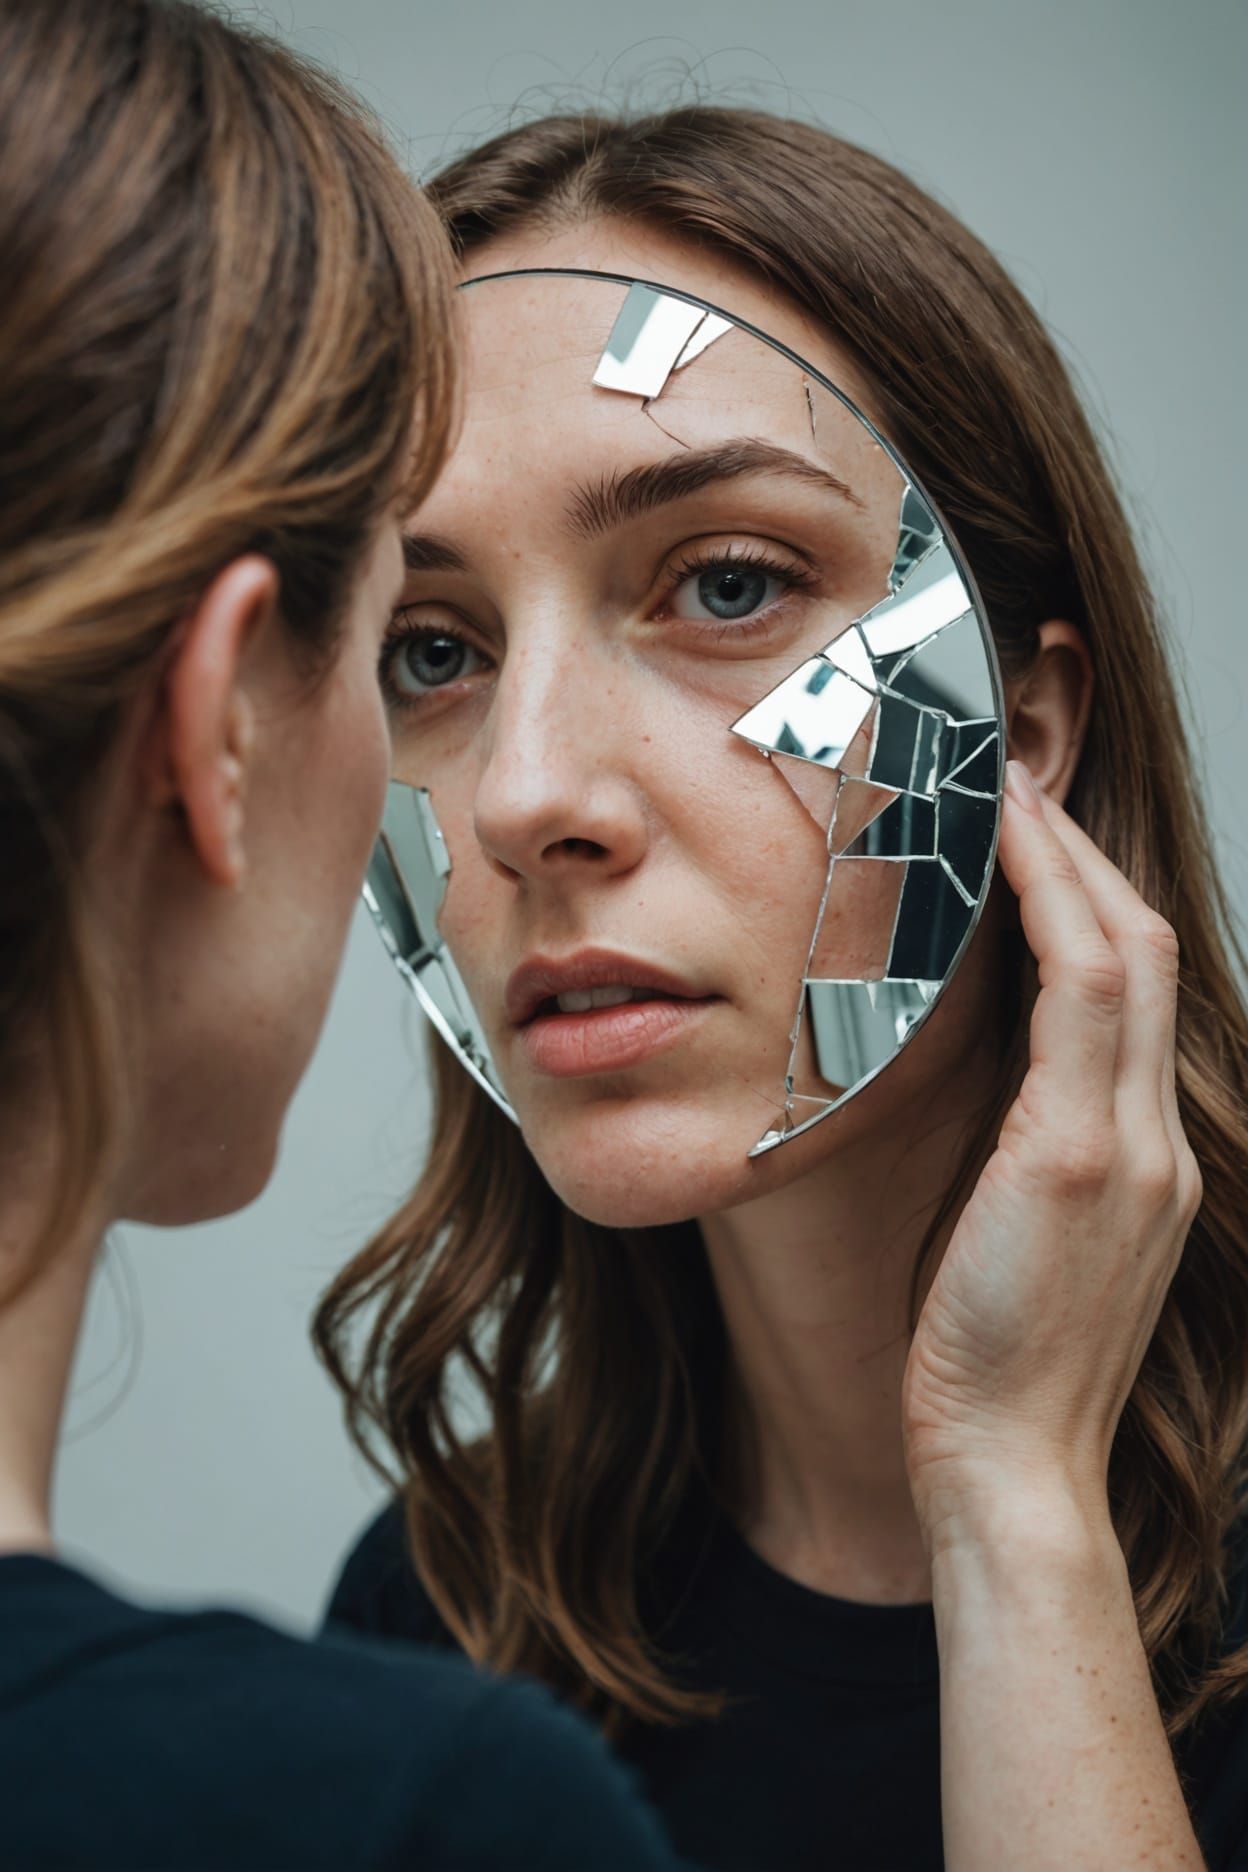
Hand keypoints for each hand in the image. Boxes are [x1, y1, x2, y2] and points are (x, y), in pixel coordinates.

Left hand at [902, 760, 1202, 1555]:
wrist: (1009, 1466)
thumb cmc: (992, 1357)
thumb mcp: (1019, 1236)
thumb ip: (1024, 1150)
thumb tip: (972, 1073)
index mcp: (1142, 1155)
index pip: (1133, 989)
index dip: (1088, 898)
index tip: (1028, 836)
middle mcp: (1155, 1137)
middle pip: (1143, 947)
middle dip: (1082, 854)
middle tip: (1015, 783)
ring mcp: (1132, 1145)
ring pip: (1123, 951)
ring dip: (1064, 859)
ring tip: (1002, 793)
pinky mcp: (1080, 1159)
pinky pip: (1082, 996)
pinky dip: (1048, 910)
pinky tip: (998, 857)